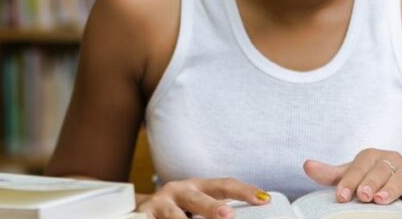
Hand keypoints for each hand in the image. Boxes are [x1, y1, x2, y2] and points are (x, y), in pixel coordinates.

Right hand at [135, 177, 271, 218]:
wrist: (137, 209)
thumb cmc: (177, 210)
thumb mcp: (196, 206)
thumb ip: (217, 209)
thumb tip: (250, 212)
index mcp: (197, 187)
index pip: (224, 186)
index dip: (244, 191)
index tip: (264, 199)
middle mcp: (178, 191)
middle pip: (197, 199)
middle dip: (212, 208)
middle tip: (228, 215)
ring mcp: (158, 204)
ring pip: (172, 216)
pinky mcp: (142, 216)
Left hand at [302, 148, 401, 209]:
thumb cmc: (371, 181)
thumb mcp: (351, 179)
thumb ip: (330, 175)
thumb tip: (306, 165)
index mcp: (369, 157)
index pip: (357, 167)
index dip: (348, 181)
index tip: (340, 197)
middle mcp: (388, 159)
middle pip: (378, 170)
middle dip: (369, 183)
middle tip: (362, 198)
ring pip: (400, 176)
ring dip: (392, 186)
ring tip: (382, 200)